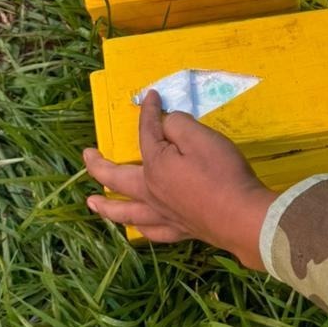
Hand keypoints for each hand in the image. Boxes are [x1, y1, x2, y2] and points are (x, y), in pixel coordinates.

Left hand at [83, 90, 275, 268]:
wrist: (241, 216)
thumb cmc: (220, 173)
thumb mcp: (200, 137)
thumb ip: (178, 125)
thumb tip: (167, 123)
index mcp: (155, 165)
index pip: (146, 132)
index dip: (148, 111)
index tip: (150, 96)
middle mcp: (151, 192)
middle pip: (116, 178)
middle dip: (99, 164)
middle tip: (86, 155)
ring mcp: (163, 214)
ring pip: (125, 212)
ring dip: (106, 205)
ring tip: (92, 203)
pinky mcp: (178, 230)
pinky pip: (150, 231)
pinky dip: (139, 228)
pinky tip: (137, 228)